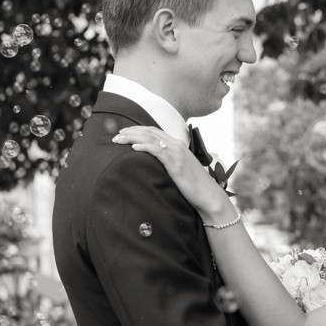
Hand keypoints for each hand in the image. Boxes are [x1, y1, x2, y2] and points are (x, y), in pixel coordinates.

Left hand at [113, 126, 235, 222]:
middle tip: (117, 135)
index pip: (154, 132)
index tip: (124, 132)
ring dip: (133, 138)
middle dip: (131, 132)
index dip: (138, 130)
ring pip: (151, 139)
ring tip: (119, 140)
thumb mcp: (180, 170)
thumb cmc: (194, 186)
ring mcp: (177, 153)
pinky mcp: (176, 164)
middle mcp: (177, 145)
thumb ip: (169, 162)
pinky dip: (145, 147)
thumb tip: (155, 164)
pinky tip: (134, 148)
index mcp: (178, 145)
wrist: (208, 195)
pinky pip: (158, 151)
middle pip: (150, 132)